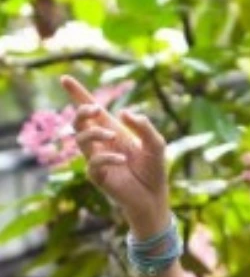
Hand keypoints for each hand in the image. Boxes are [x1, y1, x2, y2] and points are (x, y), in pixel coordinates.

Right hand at [61, 75, 169, 234]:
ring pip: (80, 138)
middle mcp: (101, 143)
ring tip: (113, 135)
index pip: (91, 110)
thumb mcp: (156, 145)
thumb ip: (144, 127)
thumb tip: (124, 112)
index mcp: (113, 131)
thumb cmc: (154, 170)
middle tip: (96, 109)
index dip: (78, 94)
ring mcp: (97, 159)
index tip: (65, 78)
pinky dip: (107, 158)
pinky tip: (123, 160)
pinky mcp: (98, 176)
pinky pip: (93, 163)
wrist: (155, 198)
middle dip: (83, 111)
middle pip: (79, 121)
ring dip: (95, 133)